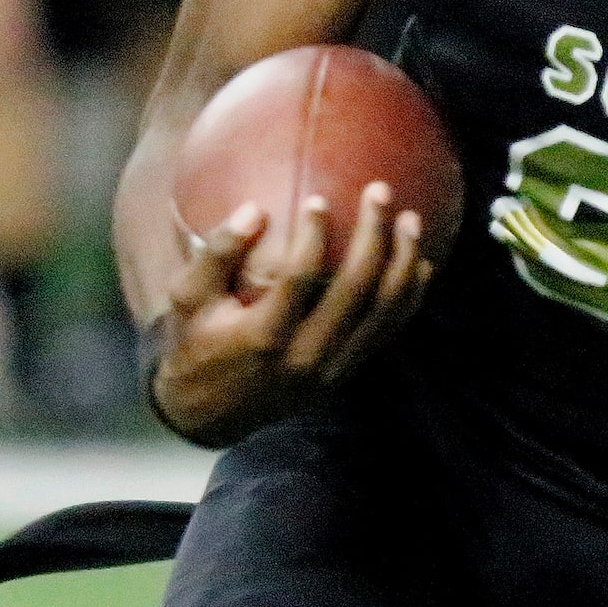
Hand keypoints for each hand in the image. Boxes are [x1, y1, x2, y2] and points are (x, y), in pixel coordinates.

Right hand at [150, 182, 432, 445]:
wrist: (209, 415)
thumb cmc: (194, 342)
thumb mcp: (188, 299)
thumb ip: (216, 254)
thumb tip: (254, 209)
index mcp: (264, 336)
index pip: (299, 279)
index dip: (312, 237)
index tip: (318, 199)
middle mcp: (305, 356)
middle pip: (356, 290)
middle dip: (374, 235)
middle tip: (380, 191)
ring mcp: (331, 369)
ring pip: (383, 313)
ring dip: (403, 262)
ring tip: (412, 220)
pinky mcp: (346, 373)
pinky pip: (387, 332)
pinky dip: (408, 297)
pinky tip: (420, 263)